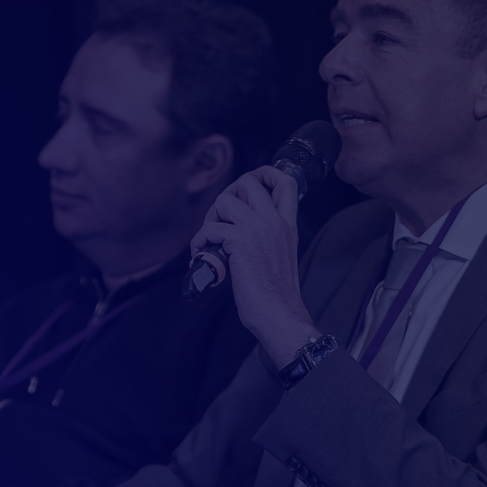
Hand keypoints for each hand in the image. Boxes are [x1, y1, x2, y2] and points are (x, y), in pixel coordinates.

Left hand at [191, 167, 319, 366]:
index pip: (286, 182)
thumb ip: (268, 237)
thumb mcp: (281, 256)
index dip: (265, 173)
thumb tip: (238, 230)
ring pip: (225, 199)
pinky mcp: (240, 241)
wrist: (278, 313)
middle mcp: (274, 221)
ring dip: (210, 218)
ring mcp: (258, 228)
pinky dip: (200, 242)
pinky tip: (204, 257)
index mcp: (287, 224)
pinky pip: (210, 228)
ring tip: (210, 240)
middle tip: (220, 219)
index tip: (249, 186)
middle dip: (228, 194)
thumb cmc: (276, 294)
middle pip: (249, 181)